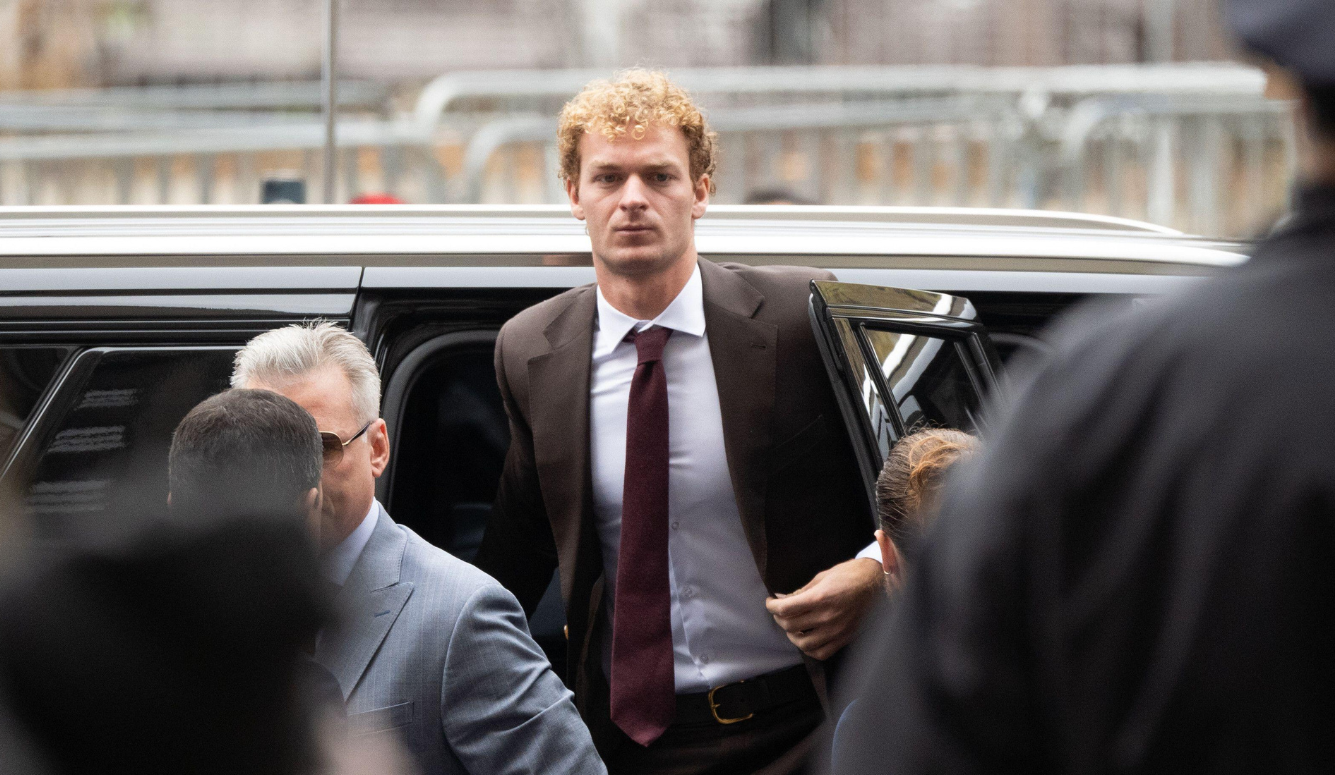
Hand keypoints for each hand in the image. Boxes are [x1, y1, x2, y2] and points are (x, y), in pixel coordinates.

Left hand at [765, 558, 882, 660]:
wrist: (880, 584)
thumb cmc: (852, 574)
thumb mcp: (824, 576)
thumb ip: (802, 590)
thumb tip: (783, 598)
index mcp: (821, 598)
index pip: (786, 609)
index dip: (772, 606)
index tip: (771, 602)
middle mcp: (827, 617)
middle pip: (790, 626)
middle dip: (779, 618)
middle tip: (780, 611)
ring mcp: (836, 630)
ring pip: (803, 643)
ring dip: (792, 636)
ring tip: (792, 627)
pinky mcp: (844, 638)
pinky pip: (821, 652)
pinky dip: (810, 649)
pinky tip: (807, 638)